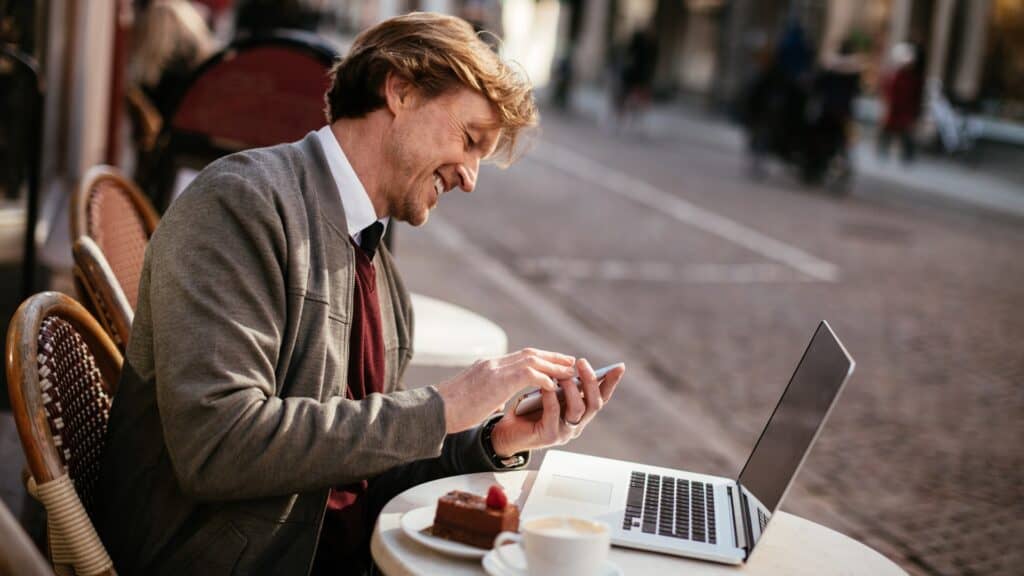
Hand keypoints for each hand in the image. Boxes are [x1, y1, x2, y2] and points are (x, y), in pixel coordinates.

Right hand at [436, 348, 575, 432]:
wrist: (434, 411)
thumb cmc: (450, 411)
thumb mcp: (474, 398)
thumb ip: (489, 395)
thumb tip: (497, 402)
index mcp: (488, 366)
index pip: (520, 357)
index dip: (541, 358)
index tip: (555, 362)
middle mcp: (493, 363)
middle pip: (530, 354)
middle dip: (552, 357)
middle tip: (570, 362)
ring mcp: (494, 369)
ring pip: (532, 360)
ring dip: (553, 365)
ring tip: (569, 372)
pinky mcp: (496, 380)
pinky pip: (528, 374)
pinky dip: (543, 377)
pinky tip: (554, 385)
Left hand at [489, 359, 624, 456]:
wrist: (506, 432)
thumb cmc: (528, 411)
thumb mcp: (549, 394)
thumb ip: (562, 385)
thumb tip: (571, 365)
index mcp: (580, 413)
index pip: (601, 397)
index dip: (611, 383)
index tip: (619, 367)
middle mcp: (577, 424)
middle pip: (595, 404)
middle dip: (591, 382)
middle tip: (582, 363)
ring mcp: (565, 432)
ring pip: (578, 409)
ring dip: (572, 389)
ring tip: (563, 375)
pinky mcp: (549, 436)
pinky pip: (554, 413)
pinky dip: (551, 397)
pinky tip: (546, 386)